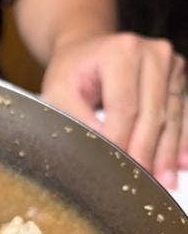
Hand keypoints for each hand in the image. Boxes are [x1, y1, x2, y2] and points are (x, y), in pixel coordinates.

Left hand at [41, 32, 186, 188]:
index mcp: (120, 52)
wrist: (87, 49)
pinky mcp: (178, 78)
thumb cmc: (71, 72)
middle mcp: (152, 53)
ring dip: (168, 153)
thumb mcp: (58, 93)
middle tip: (144, 184)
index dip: (121, 142)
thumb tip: (102, 150)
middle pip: (152, 114)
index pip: (124, 108)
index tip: (116, 170)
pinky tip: (181, 163)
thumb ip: (76, 119)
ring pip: (171, 117)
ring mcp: (170, 64)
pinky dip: (181, 140)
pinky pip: (182, 113)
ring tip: (165, 183)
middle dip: (146, 153)